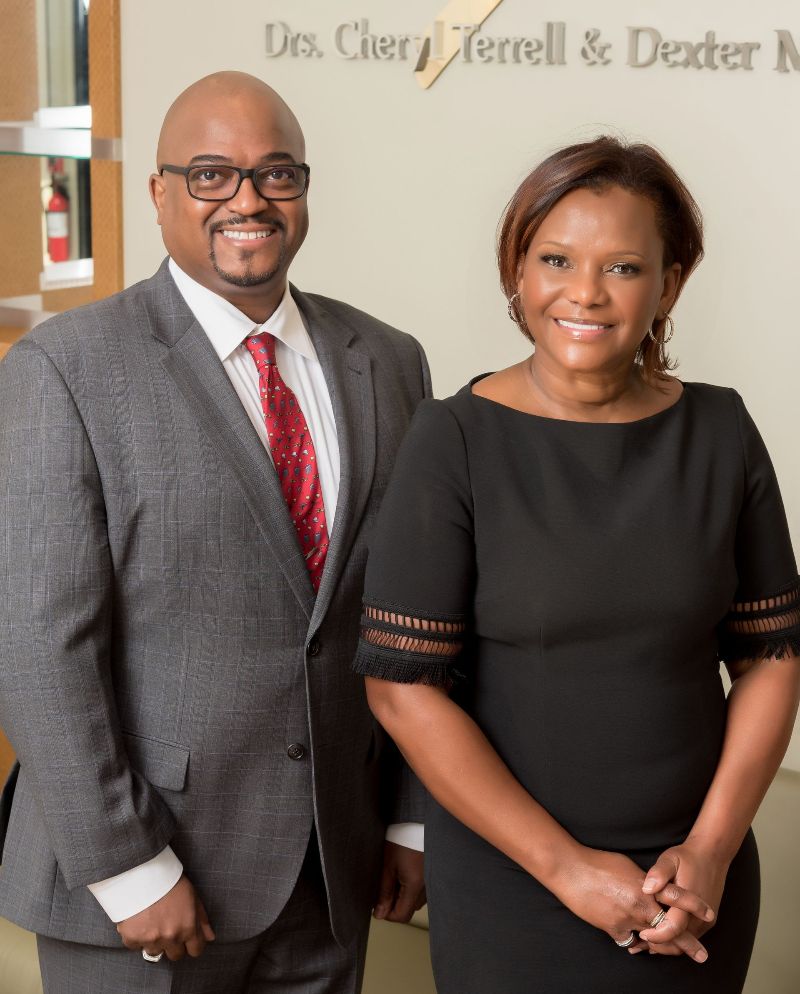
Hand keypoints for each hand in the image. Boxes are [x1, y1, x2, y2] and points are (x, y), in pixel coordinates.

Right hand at [117, 875, 214, 960]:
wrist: (143, 872)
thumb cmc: (170, 882)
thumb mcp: (193, 896)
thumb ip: (202, 920)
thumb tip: (210, 937)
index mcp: (188, 928)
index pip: (195, 950)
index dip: (192, 944)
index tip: (187, 938)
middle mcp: (170, 938)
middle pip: (175, 955)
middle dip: (174, 944)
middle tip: (168, 928)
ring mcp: (150, 940)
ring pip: (155, 951)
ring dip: (155, 941)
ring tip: (152, 921)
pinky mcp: (132, 939)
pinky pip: (135, 946)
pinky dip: (136, 937)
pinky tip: (138, 920)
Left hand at [373, 841, 425, 922]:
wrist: (417, 823)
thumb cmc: (402, 841)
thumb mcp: (388, 867)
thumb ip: (384, 893)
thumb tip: (379, 914)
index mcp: (414, 887)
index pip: (401, 916)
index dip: (386, 914)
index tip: (377, 904)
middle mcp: (426, 889)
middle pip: (409, 911)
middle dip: (394, 905)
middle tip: (384, 889)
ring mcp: (431, 883)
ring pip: (415, 902)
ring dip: (403, 898)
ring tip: (394, 879)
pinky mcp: (432, 876)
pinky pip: (421, 892)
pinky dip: (411, 889)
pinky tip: (404, 875)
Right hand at [551, 847, 712, 961]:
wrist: (571, 871)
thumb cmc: (598, 863)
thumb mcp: (627, 867)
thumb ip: (644, 881)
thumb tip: (652, 888)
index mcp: (645, 887)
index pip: (676, 898)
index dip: (694, 906)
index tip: (710, 914)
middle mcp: (639, 906)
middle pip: (669, 928)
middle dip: (687, 943)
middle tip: (702, 955)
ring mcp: (626, 920)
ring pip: (649, 938)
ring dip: (660, 944)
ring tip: (674, 953)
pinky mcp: (612, 928)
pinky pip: (627, 938)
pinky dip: (630, 936)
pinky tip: (632, 937)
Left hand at [631, 841, 726, 958]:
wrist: (712, 856)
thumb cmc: (688, 858)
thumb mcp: (670, 859)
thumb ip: (659, 873)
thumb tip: (646, 888)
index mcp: (690, 903)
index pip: (673, 928)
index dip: (657, 935)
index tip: (641, 933)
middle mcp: (700, 917)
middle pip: (679, 943)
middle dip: (659, 946)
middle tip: (639, 943)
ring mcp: (705, 921)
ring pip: (686, 942)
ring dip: (667, 945)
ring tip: (646, 941)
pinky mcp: (707, 921)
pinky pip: (691, 937)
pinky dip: (676, 939)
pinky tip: (660, 933)